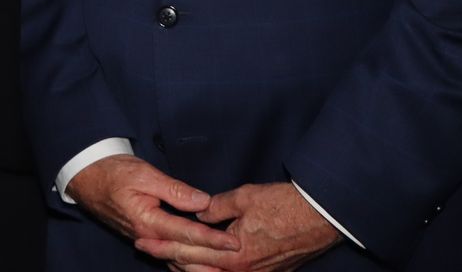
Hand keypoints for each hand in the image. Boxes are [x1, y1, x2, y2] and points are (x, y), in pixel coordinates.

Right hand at [67, 154, 239, 255]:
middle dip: (212, 257)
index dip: (213, 239)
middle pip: (185, 253)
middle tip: (238, 257)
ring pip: (176, 258)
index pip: (188, 233)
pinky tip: (199, 262)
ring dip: (200, 264)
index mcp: (148, 222)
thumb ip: (175, 190)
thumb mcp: (144, 174)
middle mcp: (148, 237)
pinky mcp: (144, 237)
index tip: (234, 242)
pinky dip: (185, 260)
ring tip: (222, 266)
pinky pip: (168, 254)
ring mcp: (145, 239)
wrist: (86, 176)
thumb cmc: (113, 172)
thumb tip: (204, 202)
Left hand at [134, 181, 340, 271]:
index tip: (142, 241)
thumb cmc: (283, 204)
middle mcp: (242, 271)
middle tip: (147, 248)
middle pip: (196, 270)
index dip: (162, 245)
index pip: (188, 251)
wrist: (320, 217)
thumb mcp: (243, 198)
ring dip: (189, 268)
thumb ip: (214, 207)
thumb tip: (196, 211)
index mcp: (233, 254)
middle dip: (169, 258)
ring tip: (168, 257)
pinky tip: (200, 264)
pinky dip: (210, 271)